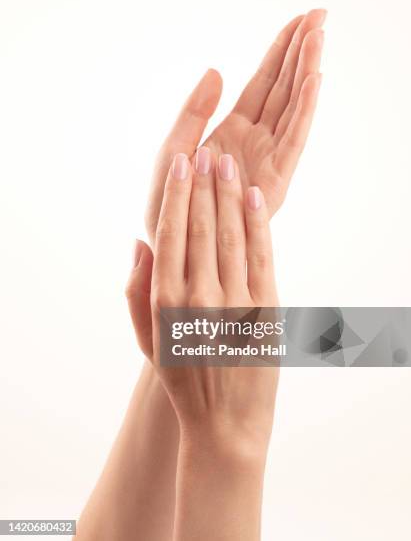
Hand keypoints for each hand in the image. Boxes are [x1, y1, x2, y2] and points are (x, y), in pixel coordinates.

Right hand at [128, 149, 278, 451]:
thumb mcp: (148, 339)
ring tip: (227, 163)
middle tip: (205, 150)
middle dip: (204, 183)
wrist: (226, 423)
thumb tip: (139, 242)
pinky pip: (262, 256)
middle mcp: (199, 296)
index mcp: (167, 300)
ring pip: (232, 234)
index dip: (176, 192)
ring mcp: (236, 302)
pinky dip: (258, 223)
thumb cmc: (183, 377)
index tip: (180, 162)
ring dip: (229, 194)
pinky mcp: (266, 310)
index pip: (171, 232)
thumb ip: (137, 290)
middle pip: (201, 225)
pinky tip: (253, 197)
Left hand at [145, 9, 325, 240]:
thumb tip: (216, 70)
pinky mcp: (273, 182)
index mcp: (233, 130)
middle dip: (300, 51)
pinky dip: (303, 112)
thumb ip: (195, 110)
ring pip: (291, 108)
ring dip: (305, 72)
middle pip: (283, 88)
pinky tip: (313, 82)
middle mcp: (255, 141)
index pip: (264, 83)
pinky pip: (292, 140)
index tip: (300, 19)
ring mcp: (266, 160)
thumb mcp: (174, 146)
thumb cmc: (169, 199)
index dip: (281, 51)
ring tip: (320, 36)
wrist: (170, 240)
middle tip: (320, 14)